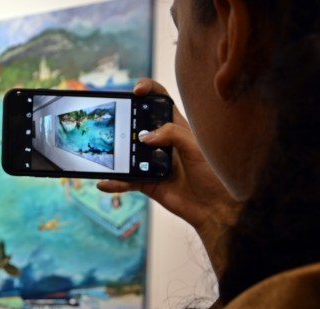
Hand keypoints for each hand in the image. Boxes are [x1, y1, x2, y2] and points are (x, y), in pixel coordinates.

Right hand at [97, 78, 239, 274]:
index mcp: (176, 127)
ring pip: (127, 153)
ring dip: (115, 152)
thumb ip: (172, 134)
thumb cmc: (213, 173)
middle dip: (122, 119)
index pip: (159, 100)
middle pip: (136, 124)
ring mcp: (151, 162)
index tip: (136, 91)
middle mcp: (161, 142)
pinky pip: (126, 180)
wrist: (215, 207)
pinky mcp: (146, 182)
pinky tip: (105, 182)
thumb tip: (144, 138)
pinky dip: (115, 182)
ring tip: (106, 153)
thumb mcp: (196, 147)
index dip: (147, 90)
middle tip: (114, 121)